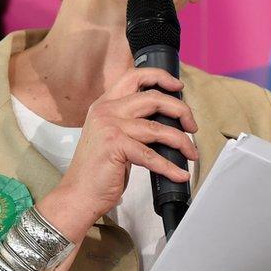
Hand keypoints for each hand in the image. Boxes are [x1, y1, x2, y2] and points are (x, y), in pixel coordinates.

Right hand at [58, 68, 197, 221]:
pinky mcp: (114, 146)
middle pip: (153, 98)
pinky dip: (169, 166)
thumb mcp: (111, 136)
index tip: (178, 87)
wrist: (79, 193)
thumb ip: (131, 122)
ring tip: (191, 153)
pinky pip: (151, 155)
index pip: (134, 76)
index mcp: (105, 104)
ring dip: (181, 141)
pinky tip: (179, 173)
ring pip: (157, 127)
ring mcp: (109, 126)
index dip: (160, 77)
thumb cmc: (98, 169)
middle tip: (192, 126)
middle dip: (180, 110)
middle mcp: (106, 110)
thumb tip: (166, 121)